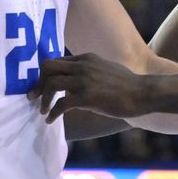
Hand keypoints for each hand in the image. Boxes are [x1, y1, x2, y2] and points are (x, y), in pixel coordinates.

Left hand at [29, 53, 146, 122]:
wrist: (143, 93)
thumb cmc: (128, 85)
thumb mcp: (107, 70)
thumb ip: (91, 72)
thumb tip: (80, 83)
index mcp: (86, 58)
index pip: (57, 61)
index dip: (46, 74)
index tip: (41, 86)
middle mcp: (82, 65)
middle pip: (47, 67)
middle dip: (38, 82)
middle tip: (33, 96)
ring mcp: (84, 80)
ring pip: (51, 84)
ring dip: (43, 99)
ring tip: (42, 110)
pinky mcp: (87, 97)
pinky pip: (61, 104)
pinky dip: (52, 112)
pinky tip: (51, 120)